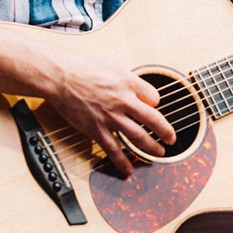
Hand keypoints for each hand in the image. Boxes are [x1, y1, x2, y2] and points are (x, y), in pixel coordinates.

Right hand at [46, 53, 177, 177]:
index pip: (154, 98)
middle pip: (153, 119)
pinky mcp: (97, 129)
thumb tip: (135, 84)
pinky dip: (122, 161)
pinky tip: (128, 169)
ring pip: (138, 137)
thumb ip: (127, 76)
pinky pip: (113, 149)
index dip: (156, 103)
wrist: (61, 77)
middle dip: (166, 132)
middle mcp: (123, 101)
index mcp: (128, 83)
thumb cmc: (83, 67)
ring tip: (159, 153)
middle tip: (172, 139)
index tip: (154, 107)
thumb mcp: (112, 63)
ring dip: (151, 148)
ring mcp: (111, 117)